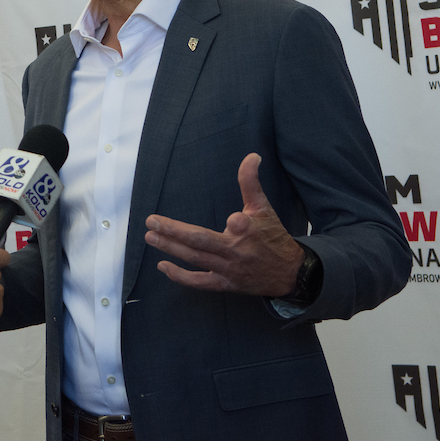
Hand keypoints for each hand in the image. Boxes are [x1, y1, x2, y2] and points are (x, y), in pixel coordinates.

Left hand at [144, 153, 304, 296]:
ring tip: (150, 236)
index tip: (233, 219)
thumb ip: (251, 182)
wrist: (289, 274)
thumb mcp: (263, 208)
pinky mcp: (225, 284)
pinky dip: (180, 276)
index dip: (237, 223)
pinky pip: (199, 282)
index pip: (240, 224)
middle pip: (201, 241)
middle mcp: (237, 252)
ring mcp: (229, 270)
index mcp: (250, 232)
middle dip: (174, 231)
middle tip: (150, 221)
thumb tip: (251, 156)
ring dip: (170, 248)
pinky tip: (162, 265)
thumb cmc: (272, 236)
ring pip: (196, 259)